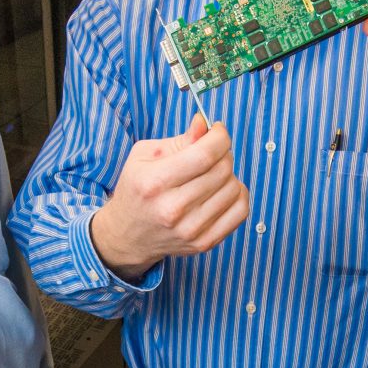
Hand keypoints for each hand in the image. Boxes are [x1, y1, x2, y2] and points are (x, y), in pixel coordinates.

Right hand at [89, 114, 250, 275]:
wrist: (127, 235)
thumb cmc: (137, 190)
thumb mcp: (144, 156)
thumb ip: (179, 140)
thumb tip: (204, 124)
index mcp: (154, 182)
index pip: (204, 154)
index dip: (219, 137)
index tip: (218, 131)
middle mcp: (173, 209)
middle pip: (221, 170)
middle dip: (223, 153)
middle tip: (212, 152)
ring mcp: (190, 229)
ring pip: (234, 189)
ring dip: (229, 175)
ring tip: (212, 174)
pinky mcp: (204, 243)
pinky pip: (241, 211)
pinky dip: (238, 195)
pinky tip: (222, 190)